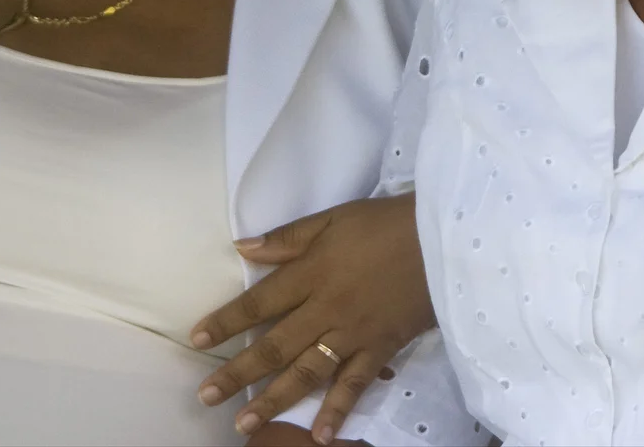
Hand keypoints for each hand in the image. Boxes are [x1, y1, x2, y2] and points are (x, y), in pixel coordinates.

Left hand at [192, 194, 431, 443]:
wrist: (445, 239)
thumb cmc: (387, 224)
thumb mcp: (335, 218)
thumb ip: (289, 237)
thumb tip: (244, 248)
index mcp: (312, 273)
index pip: (259, 303)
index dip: (226, 322)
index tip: (197, 340)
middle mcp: (326, 310)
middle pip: (274, 346)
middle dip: (238, 374)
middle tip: (206, 397)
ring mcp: (354, 334)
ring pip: (307, 373)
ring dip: (273, 401)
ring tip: (244, 424)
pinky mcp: (381, 348)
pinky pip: (356, 385)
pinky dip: (339, 411)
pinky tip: (321, 436)